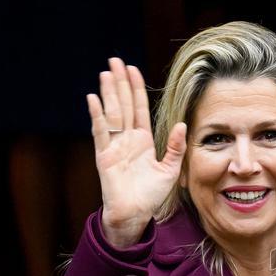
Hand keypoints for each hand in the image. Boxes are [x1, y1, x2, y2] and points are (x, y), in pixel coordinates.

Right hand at [87, 58, 186, 248]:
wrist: (136, 215)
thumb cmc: (151, 195)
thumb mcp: (170, 169)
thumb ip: (176, 147)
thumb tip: (182, 124)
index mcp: (143, 140)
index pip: (139, 108)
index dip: (136, 89)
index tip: (133, 69)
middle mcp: (127, 139)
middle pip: (123, 104)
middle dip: (120, 83)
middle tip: (115, 60)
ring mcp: (114, 146)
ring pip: (112, 113)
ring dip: (109, 93)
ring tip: (106, 72)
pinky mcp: (104, 156)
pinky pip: (100, 132)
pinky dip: (97, 115)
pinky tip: (93, 98)